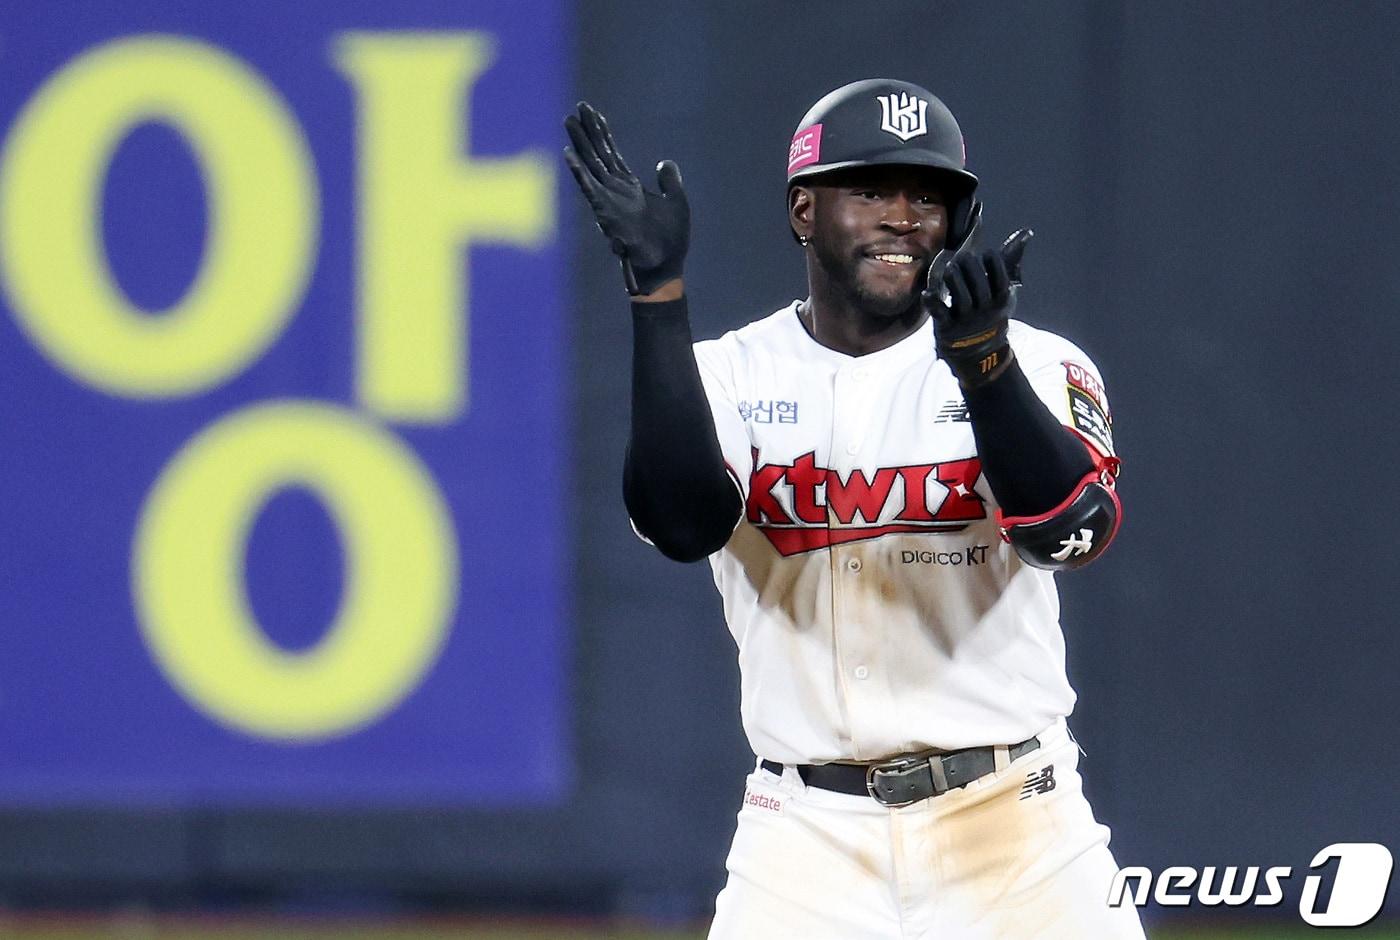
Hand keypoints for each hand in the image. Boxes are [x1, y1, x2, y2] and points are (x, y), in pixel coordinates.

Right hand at [564, 102, 689, 295]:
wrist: (665, 267)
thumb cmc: (670, 241)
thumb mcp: (677, 203)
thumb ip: (670, 182)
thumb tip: (665, 162)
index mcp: (629, 187)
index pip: (612, 153)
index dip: (602, 132)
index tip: (592, 112)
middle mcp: (615, 191)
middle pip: (598, 154)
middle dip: (587, 131)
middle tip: (576, 108)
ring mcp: (609, 200)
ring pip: (590, 165)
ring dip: (579, 144)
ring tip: (568, 122)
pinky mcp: (606, 212)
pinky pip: (589, 189)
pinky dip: (579, 173)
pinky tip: (568, 155)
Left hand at [923, 227, 1033, 387]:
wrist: (981, 354)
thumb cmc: (991, 312)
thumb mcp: (1003, 290)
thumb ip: (1009, 261)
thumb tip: (1025, 233)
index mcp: (1002, 300)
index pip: (999, 276)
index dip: (991, 261)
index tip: (985, 254)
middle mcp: (985, 310)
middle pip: (979, 285)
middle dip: (970, 267)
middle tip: (962, 257)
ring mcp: (966, 320)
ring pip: (961, 297)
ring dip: (954, 279)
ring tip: (949, 268)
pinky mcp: (947, 328)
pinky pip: (940, 313)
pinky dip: (932, 303)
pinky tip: (928, 293)